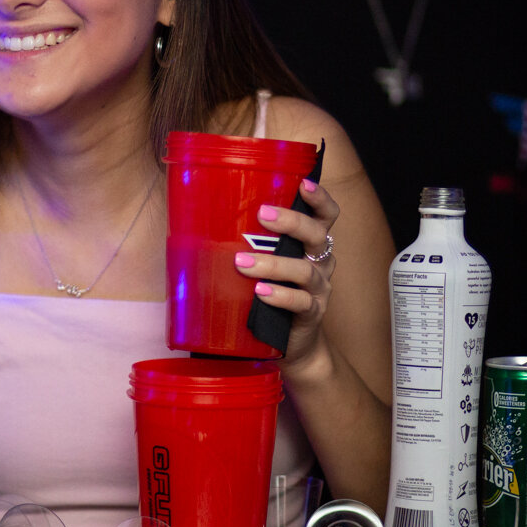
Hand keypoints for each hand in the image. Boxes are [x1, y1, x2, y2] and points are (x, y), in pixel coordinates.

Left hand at [231, 178, 340, 368]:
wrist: (290, 343)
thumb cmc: (271, 291)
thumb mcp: (266, 261)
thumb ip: (251, 242)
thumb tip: (200, 218)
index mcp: (311, 244)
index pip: (326, 215)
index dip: (320, 198)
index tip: (303, 183)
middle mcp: (321, 262)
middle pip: (317, 235)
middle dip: (291, 222)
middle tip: (261, 215)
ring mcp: (319, 289)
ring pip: (304, 270)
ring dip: (273, 264)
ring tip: (243, 263)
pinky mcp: (311, 314)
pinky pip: (301, 302)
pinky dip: (280, 296)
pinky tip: (260, 293)